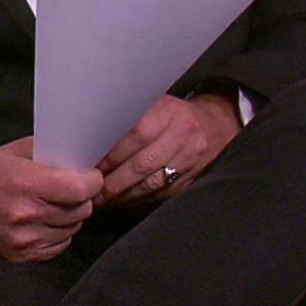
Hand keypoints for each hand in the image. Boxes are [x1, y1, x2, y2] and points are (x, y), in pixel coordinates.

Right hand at [0, 137, 102, 262]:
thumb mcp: (13, 152)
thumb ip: (47, 149)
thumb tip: (78, 151)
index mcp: (26, 183)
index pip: (81, 188)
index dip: (92, 180)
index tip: (90, 175)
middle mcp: (28, 214)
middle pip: (82, 208)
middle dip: (84, 197)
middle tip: (73, 188)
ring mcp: (27, 239)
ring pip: (74, 227)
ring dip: (72, 215)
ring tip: (57, 203)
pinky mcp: (26, 255)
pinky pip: (62, 244)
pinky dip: (61, 232)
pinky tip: (48, 220)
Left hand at [96, 93, 240, 205]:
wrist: (215, 128)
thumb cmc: (173, 115)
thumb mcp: (156, 104)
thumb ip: (130, 117)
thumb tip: (91, 136)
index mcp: (169, 111)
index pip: (136, 134)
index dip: (111, 153)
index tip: (91, 163)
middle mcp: (182, 134)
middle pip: (141, 164)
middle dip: (112, 179)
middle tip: (90, 188)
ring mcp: (188, 160)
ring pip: (149, 184)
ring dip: (121, 194)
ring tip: (100, 198)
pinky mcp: (189, 181)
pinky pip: (159, 195)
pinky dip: (135, 200)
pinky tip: (120, 201)